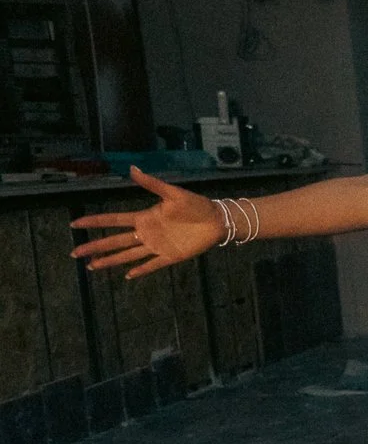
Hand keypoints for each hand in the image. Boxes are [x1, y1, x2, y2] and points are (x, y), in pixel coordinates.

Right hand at [69, 168, 221, 275]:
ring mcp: (157, 246)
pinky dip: (140, 270)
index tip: (75, 224)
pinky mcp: (170, 256)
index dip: (94, 222)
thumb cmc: (195, 204)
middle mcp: (146, 233)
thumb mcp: (172, 193)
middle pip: (115, 241)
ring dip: (110, 260)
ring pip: (127, 255)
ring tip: (91, 266)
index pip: (113, 220)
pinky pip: (152, 265)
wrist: (216, 219)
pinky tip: (127, 275)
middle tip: (74, 253)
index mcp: (144, 217)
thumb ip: (151, 184)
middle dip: (95, 247)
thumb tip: (132, 168)